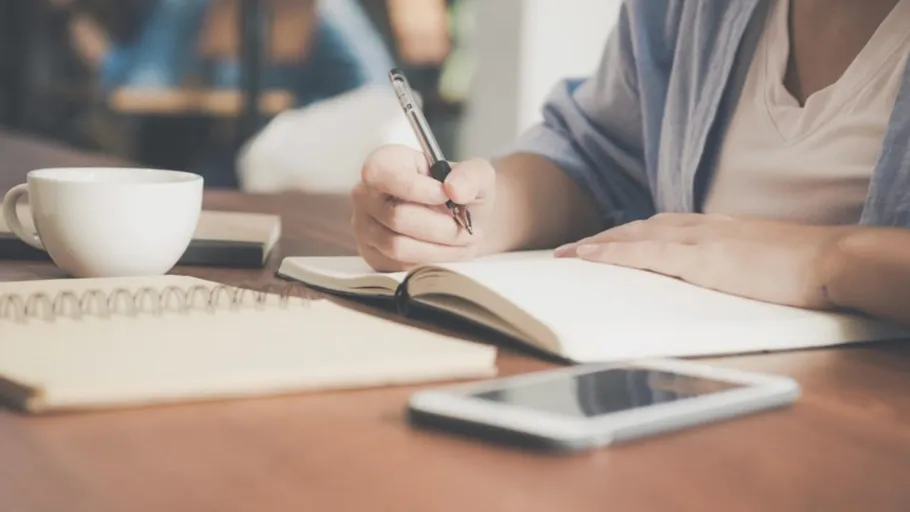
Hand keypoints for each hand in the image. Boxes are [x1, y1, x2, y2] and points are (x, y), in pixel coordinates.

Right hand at [351, 144, 495, 270]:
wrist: (459, 219)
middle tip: (466, 229)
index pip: (386, 175)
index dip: (419, 190)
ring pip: (398, 246)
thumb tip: (454, 189)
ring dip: (438, 249)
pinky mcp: (372, 255)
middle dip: (440, 227)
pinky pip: (398, 265)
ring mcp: (364, 226)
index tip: (447, 197)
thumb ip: (470, 175)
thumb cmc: (460, 193)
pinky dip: (429, 262)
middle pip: (397, 217)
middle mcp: (366, 193)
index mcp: (385, 163)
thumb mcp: (475, 175)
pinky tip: (446, 252)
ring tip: (461, 242)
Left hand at [554, 213, 855, 308]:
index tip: (603, 244)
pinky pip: (643, 252)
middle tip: (570, 250)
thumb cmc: (802, 266)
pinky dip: (611, 252)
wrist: (830, 259)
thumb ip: (731, 264)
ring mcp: (698, 240)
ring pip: (633, 235)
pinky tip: (586, 256)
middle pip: (638, 227)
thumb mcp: (757, 261)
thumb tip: (716, 277)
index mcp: (714, 229)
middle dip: (602, 238)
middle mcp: (700, 227)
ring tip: (567, 254)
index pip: (660, 228)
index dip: (627, 236)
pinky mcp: (700, 258)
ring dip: (597, 244)